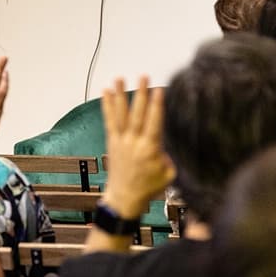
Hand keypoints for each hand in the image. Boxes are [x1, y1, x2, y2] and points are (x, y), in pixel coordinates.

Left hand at [99, 77, 173, 218]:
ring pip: (121, 114)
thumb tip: (165, 144)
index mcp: (150, 149)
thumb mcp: (168, 174)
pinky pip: (109, 120)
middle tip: (143, 77)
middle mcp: (134, 142)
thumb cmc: (147, 189)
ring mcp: (121, 141)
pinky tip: (107, 93)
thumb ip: (168, 156)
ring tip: (119, 79)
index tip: (159, 90)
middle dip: (141, 94)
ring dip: (121, 95)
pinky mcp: (112, 142)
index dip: (157, 105)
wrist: (124, 199)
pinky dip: (108, 106)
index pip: (154, 122)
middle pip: (138, 114)